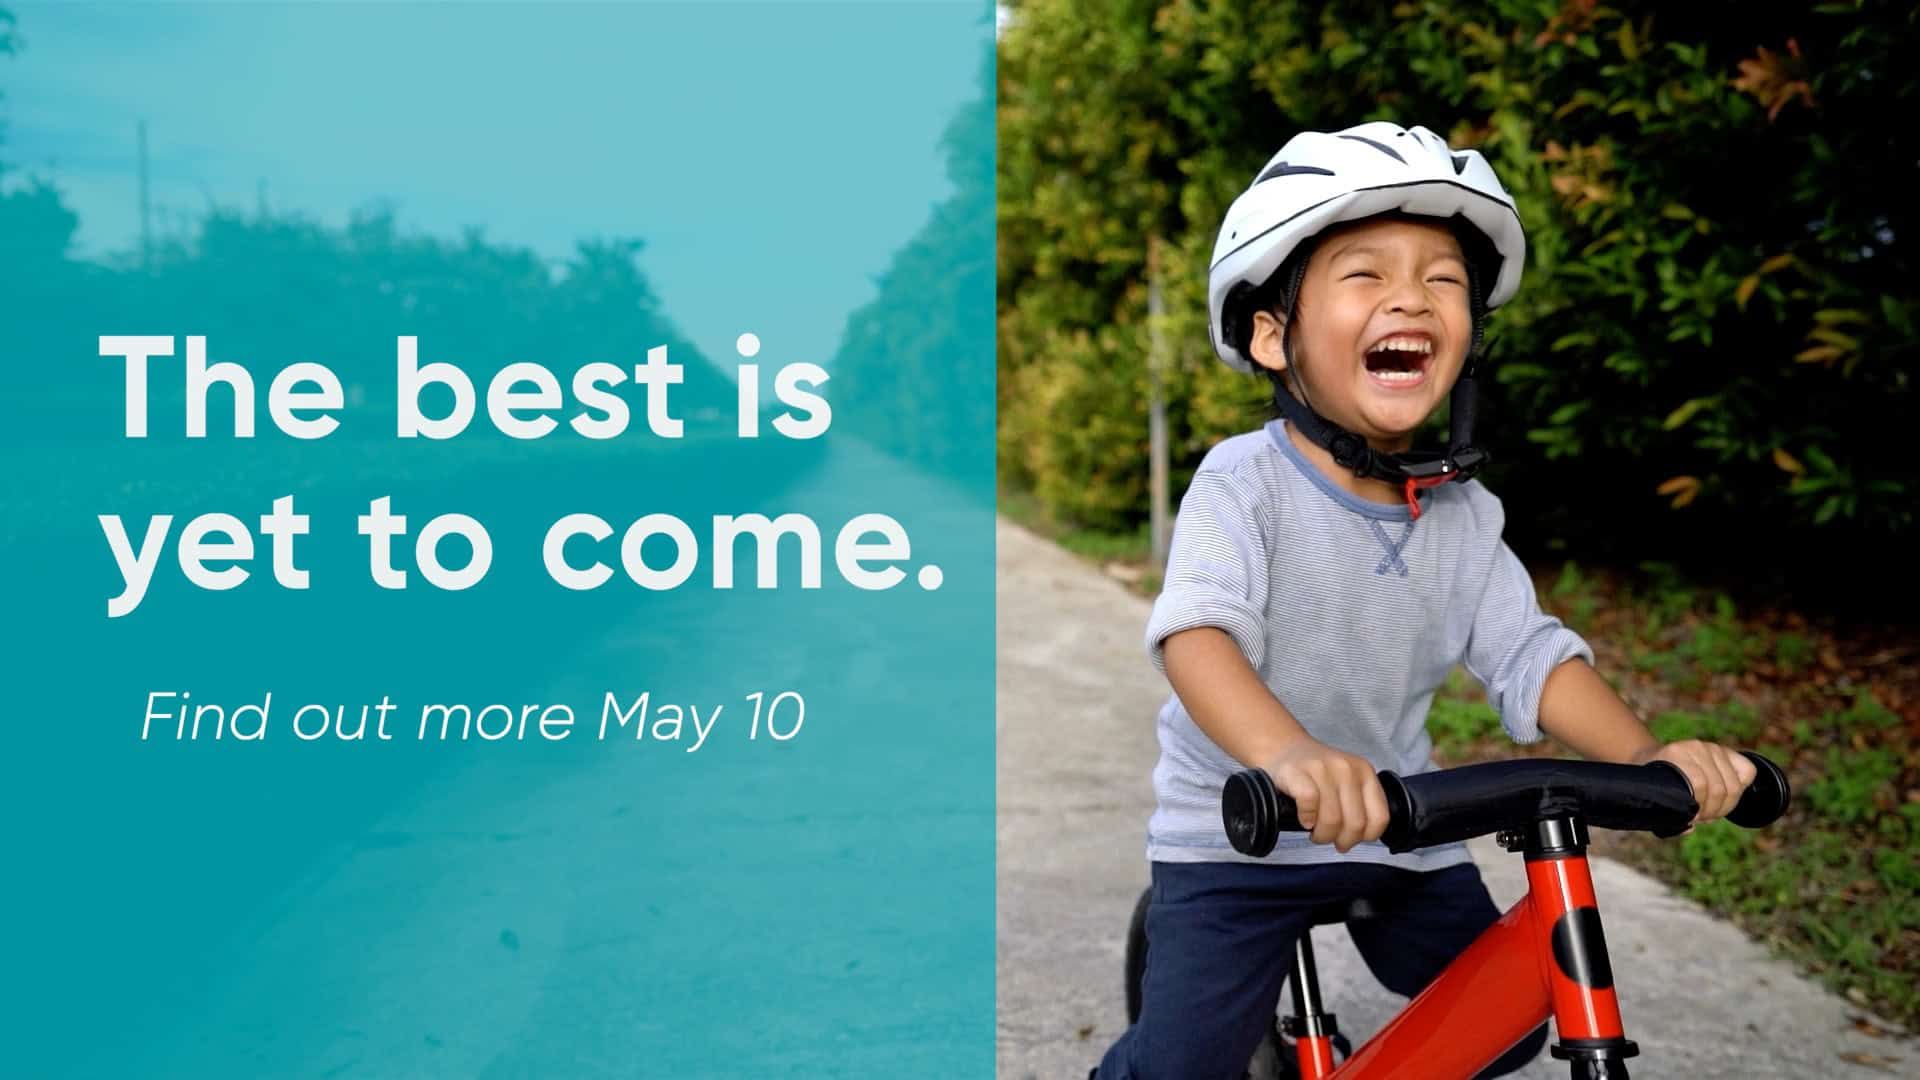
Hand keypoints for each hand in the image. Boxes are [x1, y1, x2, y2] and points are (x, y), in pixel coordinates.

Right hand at [1264, 738, 1389, 851]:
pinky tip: (1304, 819)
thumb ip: (1360, 804)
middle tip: (1329, 838)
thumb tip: (1360, 836)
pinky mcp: (1297, 772)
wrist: (1284, 748)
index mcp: (1365, 772)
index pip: (1380, 818)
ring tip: (1314, 831)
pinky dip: (1306, 818)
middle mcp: (1347, 768)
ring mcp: (1322, 768)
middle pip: (1355, 823)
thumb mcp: (1348, 782)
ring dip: (1322, 834)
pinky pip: (1309, 803)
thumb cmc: (1316, 774)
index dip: (1365, 836)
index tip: (1351, 837)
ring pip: (1332, 819)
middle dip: (1341, 840)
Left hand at [1635, 740, 1758, 822]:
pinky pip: (1747, 771)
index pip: (1701, 784)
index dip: (1700, 809)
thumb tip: (1690, 828)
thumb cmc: (1657, 784)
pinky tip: (1726, 796)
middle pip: (1720, 789)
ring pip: (1734, 785)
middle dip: (1713, 811)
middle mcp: (1696, 747)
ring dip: (1725, 806)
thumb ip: (1672, 817)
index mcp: (1676, 754)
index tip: (1692, 819)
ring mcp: (1713, 748)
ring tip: (1711, 810)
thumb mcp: (1657, 799)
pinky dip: (1742, 788)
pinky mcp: (1726, 751)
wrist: (1653, 759)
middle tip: (1702, 817)